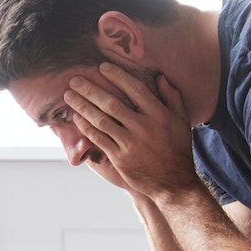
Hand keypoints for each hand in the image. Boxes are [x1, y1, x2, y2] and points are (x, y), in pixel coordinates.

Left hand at [63, 63, 202, 203]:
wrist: (173, 183)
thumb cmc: (177, 149)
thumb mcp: (181, 121)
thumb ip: (172, 97)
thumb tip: (159, 76)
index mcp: (159, 115)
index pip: (135, 89)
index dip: (117, 76)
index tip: (102, 67)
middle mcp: (144, 127)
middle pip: (112, 104)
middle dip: (90, 90)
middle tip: (74, 79)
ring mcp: (130, 144)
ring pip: (101, 120)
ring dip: (82, 106)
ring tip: (69, 96)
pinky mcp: (120, 158)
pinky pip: (99, 139)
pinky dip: (86, 127)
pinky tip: (77, 117)